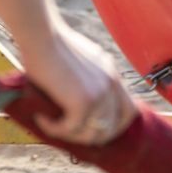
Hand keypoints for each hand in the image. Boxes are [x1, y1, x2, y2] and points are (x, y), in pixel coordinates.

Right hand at [21, 23, 136, 145]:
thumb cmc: (54, 45)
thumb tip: (81, 104)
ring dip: (71, 135)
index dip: (115, 127)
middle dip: (93, 137)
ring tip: (51, 124)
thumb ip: (91, 80)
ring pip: (92, 133)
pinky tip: (42, 118)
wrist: (43, 35)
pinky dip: (54, 128)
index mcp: (113, 75)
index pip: (129, 110)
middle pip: (114, 127)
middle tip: (69, 134)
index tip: (94, 131)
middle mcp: (112, 85)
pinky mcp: (82, 101)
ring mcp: (100, 94)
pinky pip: (71, 129)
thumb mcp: (84, 62)